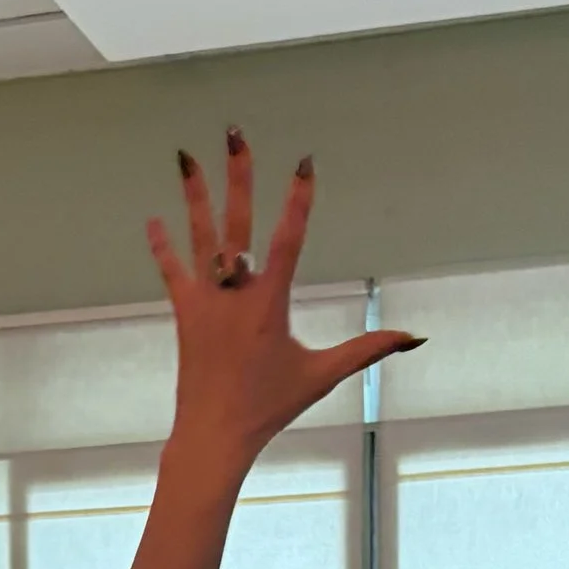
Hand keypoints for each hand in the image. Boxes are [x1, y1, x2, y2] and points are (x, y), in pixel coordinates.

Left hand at [149, 135, 421, 471]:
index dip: (298, 199)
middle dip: (239, 175)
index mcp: (269, 304)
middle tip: (235, 133)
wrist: (215, 434)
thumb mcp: (322, 376)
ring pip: (199, 237)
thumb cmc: (270, 407)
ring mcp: (205, 302)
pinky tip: (154, 218)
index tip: (305, 163)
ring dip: (194, 194)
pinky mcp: (184, 315)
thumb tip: (414, 338)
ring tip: (185, 155)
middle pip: (237, 222)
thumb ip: (367, 350)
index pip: (289, 239)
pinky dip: (164, 246)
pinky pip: (172, 272)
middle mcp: (234, 295)